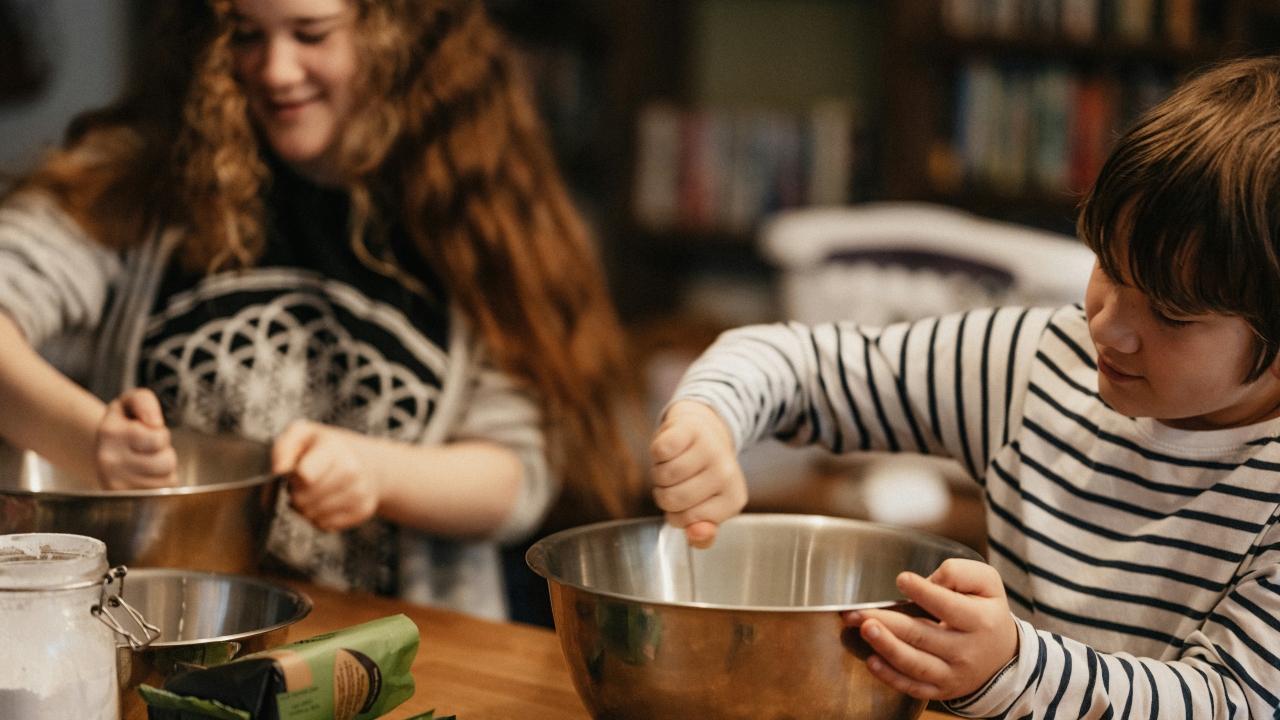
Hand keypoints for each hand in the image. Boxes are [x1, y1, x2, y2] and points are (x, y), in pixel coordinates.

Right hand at [96, 388, 176, 488]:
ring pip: (167, 479)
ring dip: (164, 469)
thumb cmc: (123, 424)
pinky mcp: (125, 500)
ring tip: (147, 461)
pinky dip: (160, 483)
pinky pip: (162, 493)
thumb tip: (154, 423)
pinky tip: (146, 475)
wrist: (103, 450)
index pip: (158, 438)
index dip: (160, 433)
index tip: (146, 431)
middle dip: (164, 452)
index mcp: (110, 433)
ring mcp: (115, 485)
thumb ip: (144, 401)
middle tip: (149, 449)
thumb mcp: (130, 402)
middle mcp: (109, 461)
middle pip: (166, 462)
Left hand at [273, 420, 381, 532]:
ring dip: (306, 508)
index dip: (292, 478)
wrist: (367, 463)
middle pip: (303, 499)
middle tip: (303, 484)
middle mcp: (352, 471)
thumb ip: (284, 448)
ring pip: (312, 515)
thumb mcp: (303, 434)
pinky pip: (325, 525)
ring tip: (313, 492)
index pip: (304, 476)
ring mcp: (359, 493)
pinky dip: (319, 518)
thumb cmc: (329, 449)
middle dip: (296, 494)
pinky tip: (324, 503)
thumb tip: (279, 471)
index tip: (295, 472)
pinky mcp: (362, 512)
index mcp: (335, 449)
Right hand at [649, 400, 747, 548]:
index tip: (686, 502)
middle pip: (673, 499)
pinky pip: (659, 452)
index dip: (676, 515)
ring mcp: (710, 449)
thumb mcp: (707, 510)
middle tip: (676, 483)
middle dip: (664, 494)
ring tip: (673, 466)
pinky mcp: (691, 429)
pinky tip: (670, 450)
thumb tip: (695, 534)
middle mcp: (726, 473)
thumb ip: (702, 535)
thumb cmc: (702, 476)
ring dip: (659, 474)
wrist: (703, 432)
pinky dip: (657, 454)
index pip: (688, 521)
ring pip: (663, 476)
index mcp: (733, 499)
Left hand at [841, 558, 1017, 699]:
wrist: (1003, 656)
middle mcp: (966, 651)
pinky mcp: (940, 689)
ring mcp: (952, 674)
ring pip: (915, 664)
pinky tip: (872, 661)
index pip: (948, 606)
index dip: (924, 592)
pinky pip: (913, 687)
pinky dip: (891, 677)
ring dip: (886, 647)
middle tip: (859, 611)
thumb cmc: (987, 612)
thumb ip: (960, 573)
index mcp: (980, 621)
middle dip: (889, 622)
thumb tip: (929, 581)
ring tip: (864, 629)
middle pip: (922, 636)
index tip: (901, 579)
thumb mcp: (987, 584)